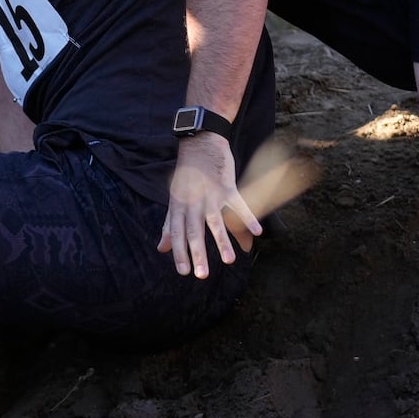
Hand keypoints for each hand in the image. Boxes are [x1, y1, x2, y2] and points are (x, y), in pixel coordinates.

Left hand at [157, 132, 261, 278]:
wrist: (200, 142)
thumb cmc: (187, 174)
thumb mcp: (175, 198)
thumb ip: (169, 225)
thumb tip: (161, 249)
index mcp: (179, 205)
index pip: (176, 232)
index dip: (179, 252)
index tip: (183, 272)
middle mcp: (193, 201)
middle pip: (194, 230)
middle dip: (198, 253)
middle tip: (202, 275)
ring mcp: (210, 193)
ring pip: (216, 221)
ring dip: (223, 241)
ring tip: (229, 261)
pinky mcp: (226, 185)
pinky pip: (238, 204)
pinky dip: (247, 217)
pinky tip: (256, 232)